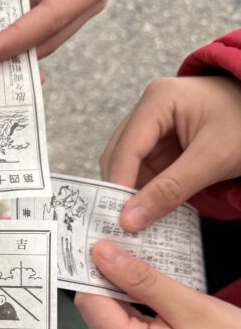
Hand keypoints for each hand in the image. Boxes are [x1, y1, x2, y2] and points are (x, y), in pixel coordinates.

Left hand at [75, 240, 240, 328]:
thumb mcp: (191, 307)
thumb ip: (144, 280)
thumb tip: (101, 252)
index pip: (90, 303)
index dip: (92, 270)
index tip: (104, 240)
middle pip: (94, 309)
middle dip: (104, 276)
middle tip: (121, 244)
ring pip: (104, 314)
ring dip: (115, 287)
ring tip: (133, 261)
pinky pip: (118, 324)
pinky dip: (125, 301)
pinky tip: (140, 285)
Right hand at [100, 76, 240, 231]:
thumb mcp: (212, 159)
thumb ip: (170, 190)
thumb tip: (129, 220)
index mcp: (158, 101)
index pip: (126, 148)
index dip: (118, 184)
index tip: (116, 220)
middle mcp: (148, 111)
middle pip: (119, 156)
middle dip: (120, 191)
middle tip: (121, 227)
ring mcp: (153, 128)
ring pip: (128, 167)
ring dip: (130, 194)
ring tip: (134, 224)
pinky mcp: (161, 145)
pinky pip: (144, 173)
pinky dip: (145, 193)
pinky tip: (148, 213)